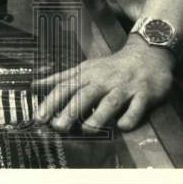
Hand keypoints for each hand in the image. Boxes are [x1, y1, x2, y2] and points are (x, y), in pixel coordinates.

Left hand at [32, 35, 174, 132]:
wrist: (147, 54)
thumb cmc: (111, 67)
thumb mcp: (84, 69)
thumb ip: (60, 79)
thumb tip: (34, 86)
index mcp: (88, 74)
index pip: (66, 87)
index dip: (51, 101)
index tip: (39, 117)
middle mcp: (104, 80)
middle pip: (85, 94)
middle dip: (71, 110)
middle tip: (57, 127)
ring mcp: (125, 87)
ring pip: (110, 101)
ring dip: (99, 115)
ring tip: (87, 129)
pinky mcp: (144, 94)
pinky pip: (137, 108)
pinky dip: (130, 117)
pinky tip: (122, 126)